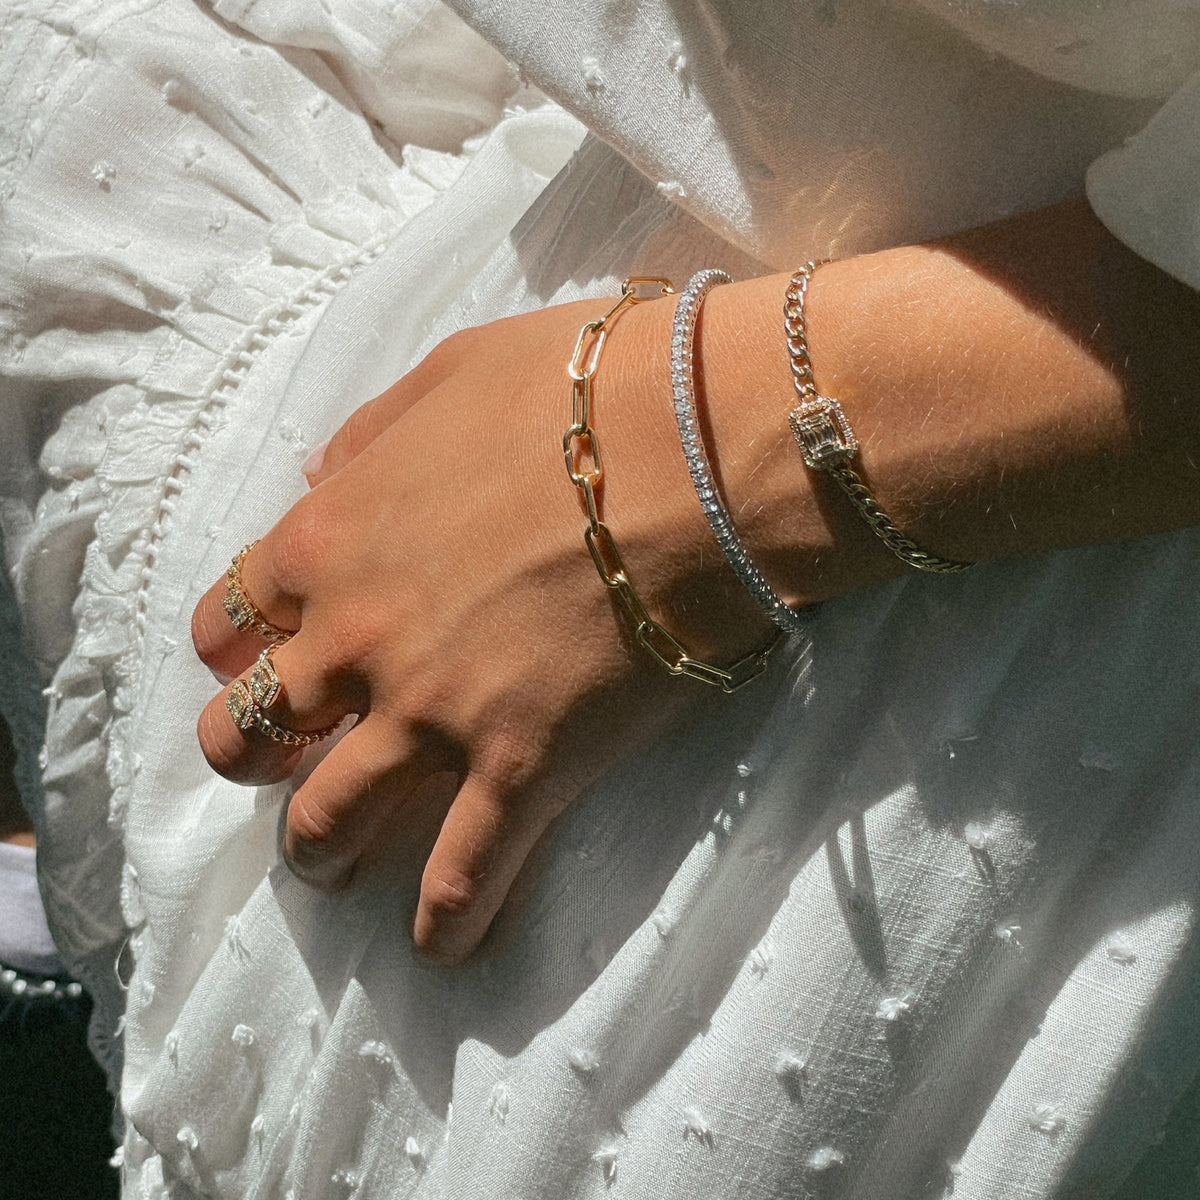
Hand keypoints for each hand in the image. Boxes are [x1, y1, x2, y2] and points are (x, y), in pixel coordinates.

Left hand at [190, 292, 775, 963]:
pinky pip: (463, 876)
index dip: (235, 654)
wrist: (699, 447)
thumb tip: (317, 478)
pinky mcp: (523, 769)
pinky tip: (445, 946)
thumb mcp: (450, 374)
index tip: (258, 670)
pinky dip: (446, 922)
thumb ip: (367, 436)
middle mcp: (358, 640)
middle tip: (285, 767)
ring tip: (333, 870)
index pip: (230, 622)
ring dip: (320, 854)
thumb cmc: (583, 390)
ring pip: (329, 821)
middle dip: (255, 759)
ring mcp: (434, 716)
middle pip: (254, 733)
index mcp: (331, 542)